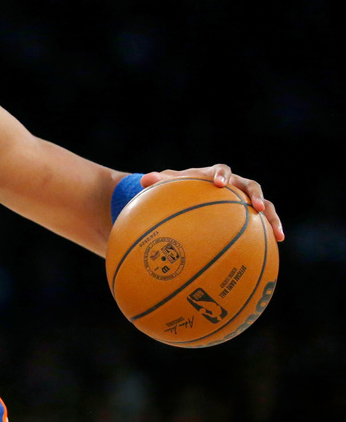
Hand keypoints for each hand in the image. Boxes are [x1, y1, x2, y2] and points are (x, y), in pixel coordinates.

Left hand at [142, 164, 284, 241]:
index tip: (218, 183)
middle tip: (255, 207)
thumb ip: (158, 181)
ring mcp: (244, 200)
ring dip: (272, 219)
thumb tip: (143, 179)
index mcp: (214, 174)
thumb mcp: (168, 184)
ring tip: (278, 235)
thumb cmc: (178, 188)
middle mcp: (235, 185)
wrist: (190, 195)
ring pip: (264, 206)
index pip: (222, 169)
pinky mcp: (249, 216)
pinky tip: (273, 251)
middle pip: (251, 186)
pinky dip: (267, 236)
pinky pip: (261, 225)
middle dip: (255, 196)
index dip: (221, 174)